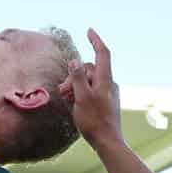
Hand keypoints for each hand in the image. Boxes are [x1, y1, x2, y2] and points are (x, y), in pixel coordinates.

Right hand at [61, 29, 123, 148]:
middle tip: (62, 91)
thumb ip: (78, 78)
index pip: (103, 53)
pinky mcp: (105, 102)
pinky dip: (81, 93)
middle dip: (74, 75)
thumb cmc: (94, 121)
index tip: (89, 30)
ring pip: (89, 81)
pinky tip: (74, 105)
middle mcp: (109, 83)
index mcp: (105, 80)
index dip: (95, 40)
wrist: (107, 141)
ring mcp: (108, 93)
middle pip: (90, 70)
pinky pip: (91, 91)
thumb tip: (75, 60)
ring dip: (75, 86)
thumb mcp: (81, 97)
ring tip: (66, 99)